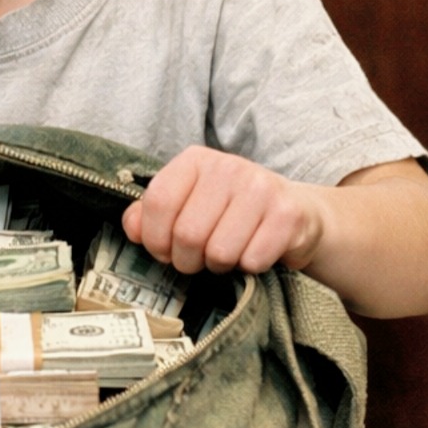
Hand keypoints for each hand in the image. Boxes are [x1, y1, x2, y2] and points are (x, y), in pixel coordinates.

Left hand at [123, 146, 324, 276]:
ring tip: (229, 252)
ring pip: (219, 252)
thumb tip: (133, 229)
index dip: (155, 238)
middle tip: (200, 257)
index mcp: (195, 160)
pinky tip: (254, 251)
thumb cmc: (230, 213)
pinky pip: (252, 261)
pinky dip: (249, 267)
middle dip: (188, 259)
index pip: (158, 202)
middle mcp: (228, 166)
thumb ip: (151, 214)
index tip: (164, 251)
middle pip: (187, 234)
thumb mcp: (187, 204)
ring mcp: (261, 188)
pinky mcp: (287, 214)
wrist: (294, 213)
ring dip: (219, 265)